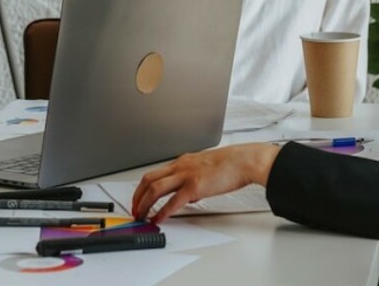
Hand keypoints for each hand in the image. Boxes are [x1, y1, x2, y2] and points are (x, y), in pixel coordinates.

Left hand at [132, 143, 279, 222]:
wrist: (244, 161)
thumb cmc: (230, 164)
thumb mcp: (204, 167)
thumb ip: (192, 179)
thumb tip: (186, 196)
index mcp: (182, 161)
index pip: (154, 173)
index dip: (142, 188)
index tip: (139, 198)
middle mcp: (180, 166)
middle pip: (148, 180)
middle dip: (137, 196)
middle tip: (134, 209)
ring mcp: (186, 175)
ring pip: (155, 189)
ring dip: (144, 204)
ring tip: (141, 215)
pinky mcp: (195, 186)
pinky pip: (173, 201)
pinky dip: (162, 211)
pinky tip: (159, 219)